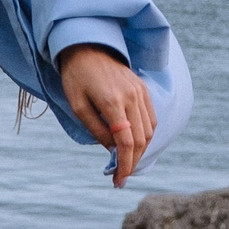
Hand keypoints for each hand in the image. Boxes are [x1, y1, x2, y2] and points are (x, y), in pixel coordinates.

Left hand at [57, 44, 154, 185]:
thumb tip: (111, 149)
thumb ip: (96, 128)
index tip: (118, 181)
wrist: (88, 46)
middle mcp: (131, 97)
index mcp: (112, 102)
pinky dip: (146, 135)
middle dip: (132, 162)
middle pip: (141, 140)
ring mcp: (140, 92)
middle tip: (121, 177)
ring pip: (149, 131)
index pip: (125, 142)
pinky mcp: (143, 89)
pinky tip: (134, 144)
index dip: (124, 165)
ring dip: (141, 151)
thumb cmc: (76, 76)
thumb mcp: (77, 105)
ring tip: (127, 163)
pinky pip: (151, 118)